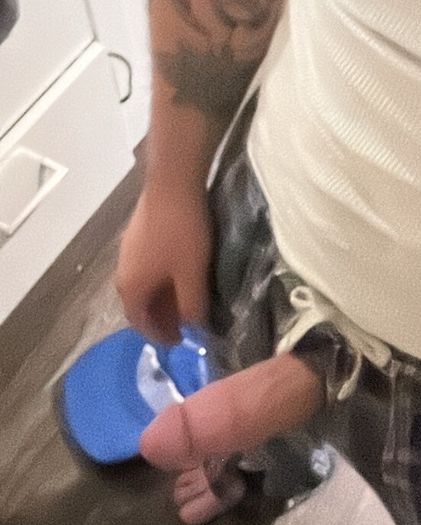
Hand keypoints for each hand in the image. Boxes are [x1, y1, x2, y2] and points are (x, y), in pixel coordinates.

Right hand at [115, 183, 212, 345]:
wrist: (172, 183)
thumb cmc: (182, 233)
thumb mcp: (192, 274)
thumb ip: (192, 305)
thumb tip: (194, 327)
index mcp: (131, 288)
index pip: (140, 323)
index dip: (160, 335)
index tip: (179, 341)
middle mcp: (122, 272)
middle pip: (139, 304)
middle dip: (160, 316)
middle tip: (185, 323)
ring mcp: (127, 251)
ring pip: (144, 283)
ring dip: (162, 296)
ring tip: (186, 299)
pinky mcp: (137, 233)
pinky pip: (147, 266)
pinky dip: (161, 278)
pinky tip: (180, 271)